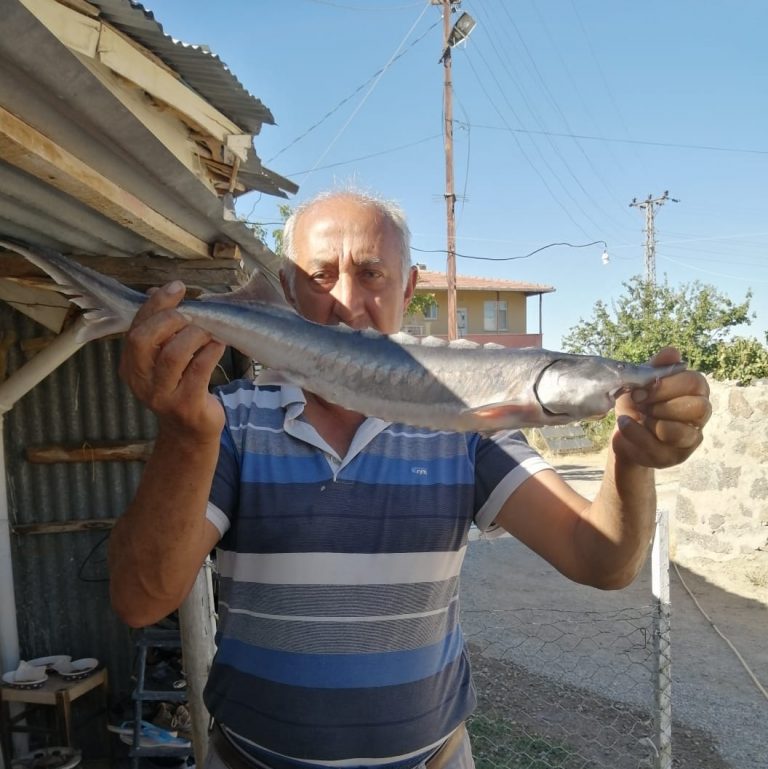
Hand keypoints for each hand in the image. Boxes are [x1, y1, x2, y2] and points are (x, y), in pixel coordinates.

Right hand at [119, 282, 225, 440]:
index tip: (177, 287)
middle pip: (144, 339)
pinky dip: (210, 352)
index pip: (136, 327)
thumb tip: (159, 291)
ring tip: (210, 331)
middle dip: (170, 318)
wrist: (189, 432)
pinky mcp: (186, 405)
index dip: (156, 304)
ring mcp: (162, 395)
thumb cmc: (180, 387)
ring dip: (194, 335)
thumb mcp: (164, 359)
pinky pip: (198, 372)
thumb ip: (161, 328)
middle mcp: (141, 380)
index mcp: (131, 365)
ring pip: (172, 355)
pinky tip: (218, 344)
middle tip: (194, 314)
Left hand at [612, 347, 710, 467]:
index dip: (667, 385)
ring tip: (637, 416)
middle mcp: (700, 414)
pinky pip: (658, 447)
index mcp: (695, 391)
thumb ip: (656, 367)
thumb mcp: (642, 381)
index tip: (641, 388)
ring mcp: (690, 438)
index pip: (696, 382)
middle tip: (640, 403)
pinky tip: (625, 424)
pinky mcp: (675, 457)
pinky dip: (636, 434)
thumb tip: (672, 352)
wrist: (623, 429)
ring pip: (681, 432)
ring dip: (651, 422)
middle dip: (661, 405)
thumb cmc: (638, 402)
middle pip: (698, 407)